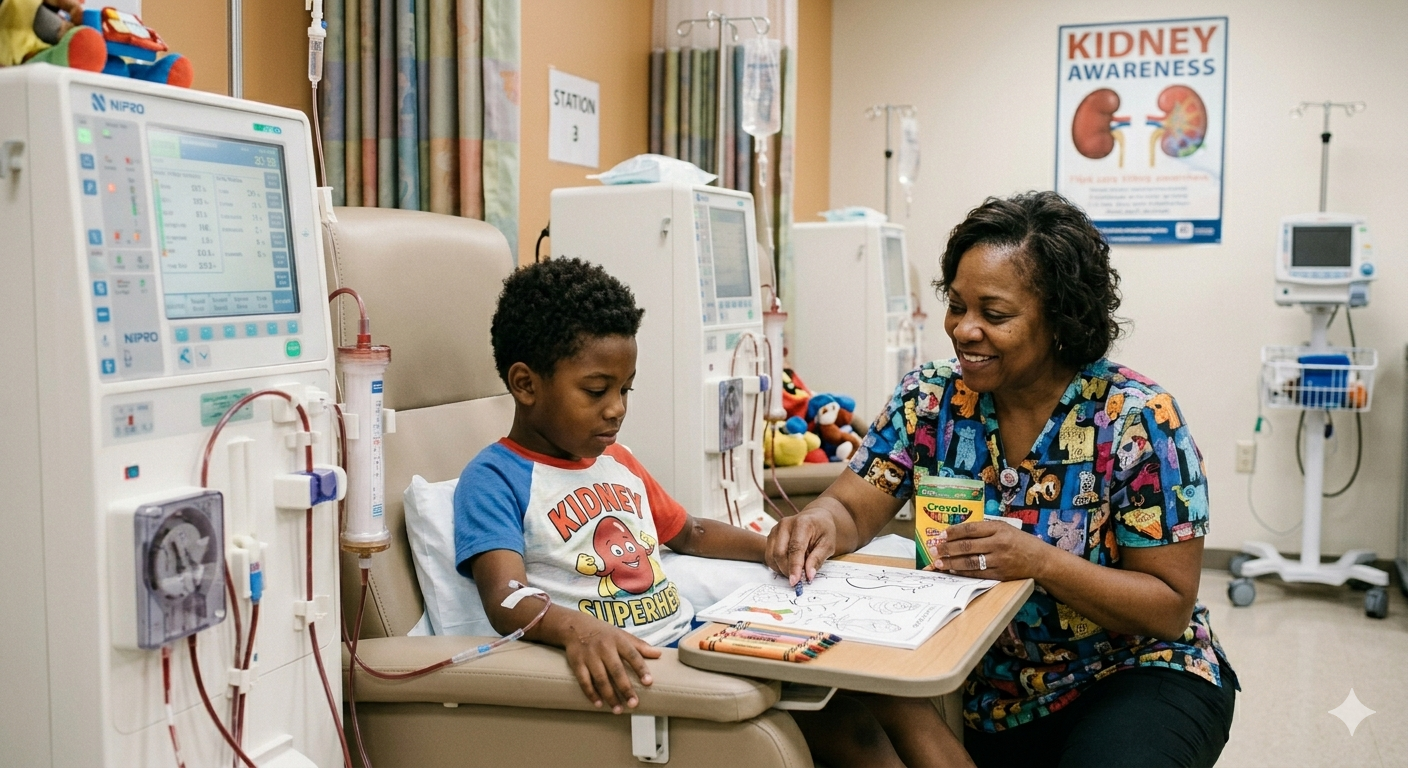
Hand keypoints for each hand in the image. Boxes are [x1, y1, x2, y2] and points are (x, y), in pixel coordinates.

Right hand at [560, 615, 660, 713]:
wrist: (574, 626)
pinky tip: (598, 704)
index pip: (632, 654)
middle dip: (625, 688)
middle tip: (634, 704)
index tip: (648, 682)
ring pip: (600, 679)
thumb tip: (659, 654)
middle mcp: (604, 647)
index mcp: (618, 640)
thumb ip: (639, 645)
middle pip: (616, 670)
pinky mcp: (577, 663)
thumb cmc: (604, 633)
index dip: (641, 668)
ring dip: (609, 696)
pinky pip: (584, 681)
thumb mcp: (622, 634)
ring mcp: (589, 656)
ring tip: (618, 710)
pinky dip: (591, 693)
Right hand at [766, 510, 836, 584]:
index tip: (795, 582)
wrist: (815, 519)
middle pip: (779, 553)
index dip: (794, 566)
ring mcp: (775, 529)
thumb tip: (809, 575)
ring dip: (782, 569)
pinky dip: (777, 566)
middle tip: (799, 579)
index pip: (795, 548)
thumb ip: (818, 559)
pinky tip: (789, 566)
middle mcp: (785, 524)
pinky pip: (769, 556)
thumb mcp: (828, 544)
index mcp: (802, 523)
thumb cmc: (823, 531)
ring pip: (771, 556)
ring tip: (796, 570)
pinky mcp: (770, 536)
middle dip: (787, 570)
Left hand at [933, 520, 1054, 580]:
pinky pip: (977, 574)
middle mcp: (998, 544)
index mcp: (999, 529)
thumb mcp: (1005, 528)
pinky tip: (952, 570)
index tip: (941, 535)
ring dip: (951, 562)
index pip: (970, 529)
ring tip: (938, 562)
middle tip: (934, 549)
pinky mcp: (1000, 575)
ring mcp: (999, 561)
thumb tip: (957, 533)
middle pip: (967, 546)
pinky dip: (963, 572)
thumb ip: (984, 529)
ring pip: (970, 562)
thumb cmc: (1020, 542)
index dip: (953, 532)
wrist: (1041, 560)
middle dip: (947, 548)